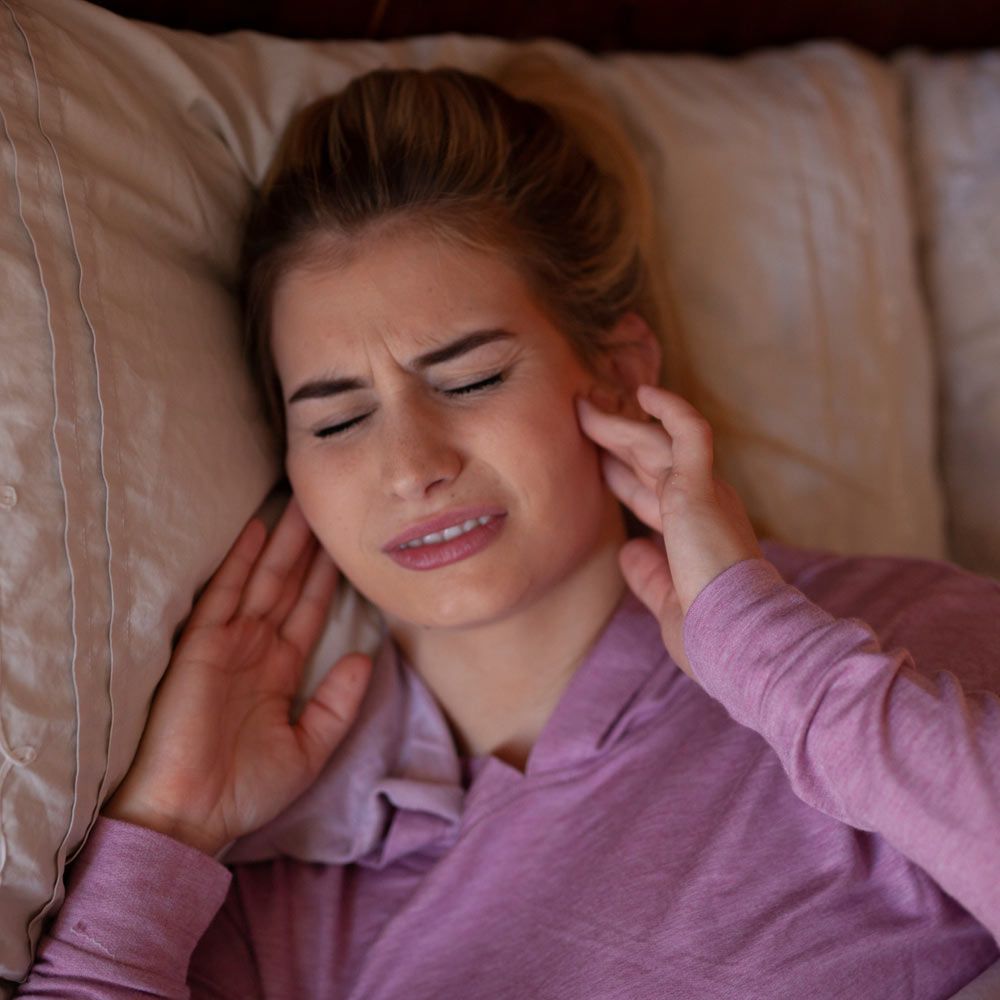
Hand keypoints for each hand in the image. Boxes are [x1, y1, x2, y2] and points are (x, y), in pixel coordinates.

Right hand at [103, 497, 372, 854]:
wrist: (190, 815)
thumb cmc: (245, 791)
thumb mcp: (308, 749)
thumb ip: (339, 704)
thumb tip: (366, 658)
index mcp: (280, 671)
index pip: (310, 612)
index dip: (328, 579)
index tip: (346, 546)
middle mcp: (257, 649)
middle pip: (289, 585)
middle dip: (309, 548)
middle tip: (327, 506)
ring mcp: (229, 644)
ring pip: (263, 580)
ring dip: (284, 543)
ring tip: (304, 504)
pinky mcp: (201, 646)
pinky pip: (224, 594)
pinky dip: (240, 561)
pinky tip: (258, 529)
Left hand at [576, 384, 762, 678]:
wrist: (738, 638)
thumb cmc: (710, 632)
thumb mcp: (668, 600)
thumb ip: (648, 573)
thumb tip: (628, 550)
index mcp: (695, 533)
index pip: (651, 495)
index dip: (621, 476)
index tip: (596, 463)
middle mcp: (703, 506)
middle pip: (647, 462)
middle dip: (614, 440)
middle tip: (583, 418)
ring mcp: (704, 494)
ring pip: (654, 444)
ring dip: (617, 425)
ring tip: (584, 405)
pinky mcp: (701, 488)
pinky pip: (689, 433)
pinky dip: (670, 409)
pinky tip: (644, 392)